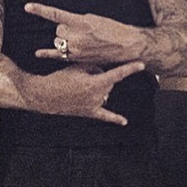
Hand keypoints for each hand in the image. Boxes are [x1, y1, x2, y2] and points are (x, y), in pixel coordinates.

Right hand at [21, 61, 145, 124]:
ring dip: (99, 86)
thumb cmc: (60, 78)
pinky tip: (124, 122)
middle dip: (100, 75)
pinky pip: (104, 116)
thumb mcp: (77, 67)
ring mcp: (94, 105)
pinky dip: (115, 118)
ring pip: (105, 92)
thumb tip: (103, 70)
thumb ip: (94, 67)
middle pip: (109, 82)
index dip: (130, 69)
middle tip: (83, 74)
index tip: (141, 65)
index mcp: (95, 83)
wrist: (45, 95)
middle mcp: (97, 96)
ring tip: (81, 85)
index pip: (117, 74)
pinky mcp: (89, 112)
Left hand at [26, 2, 135, 63]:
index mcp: (81, 22)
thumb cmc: (113, 30)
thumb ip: (78, 21)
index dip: (40, 10)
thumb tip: (65, 23)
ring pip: (59, 41)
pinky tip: (38, 53)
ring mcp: (75, 49)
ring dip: (66, 40)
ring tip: (83, 41)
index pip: (55, 14)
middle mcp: (76, 37)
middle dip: (66, 29)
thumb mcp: (95, 19)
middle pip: (58, 30)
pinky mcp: (77, 59)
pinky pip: (57, 55)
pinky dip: (46, 54)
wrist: (128, 46)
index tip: (27, 6)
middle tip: (83, 31)